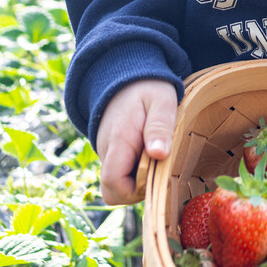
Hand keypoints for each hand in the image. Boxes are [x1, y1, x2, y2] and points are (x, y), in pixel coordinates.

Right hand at [96, 79, 177, 204]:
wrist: (126, 75)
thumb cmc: (148, 88)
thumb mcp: (161, 101)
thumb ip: (159, 127)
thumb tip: (159, 154)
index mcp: (118, 141)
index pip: (113, 185)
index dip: (134, 192)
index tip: (156, 175)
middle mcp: (106, 151)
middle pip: (114, 190)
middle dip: (138, 189)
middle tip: (159, 167)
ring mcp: (106, 153)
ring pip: (117, 184)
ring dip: (138, 179)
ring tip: (156, 154)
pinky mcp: (110, 153)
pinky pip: (120, 174)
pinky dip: (135, 171)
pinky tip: (149, 153)